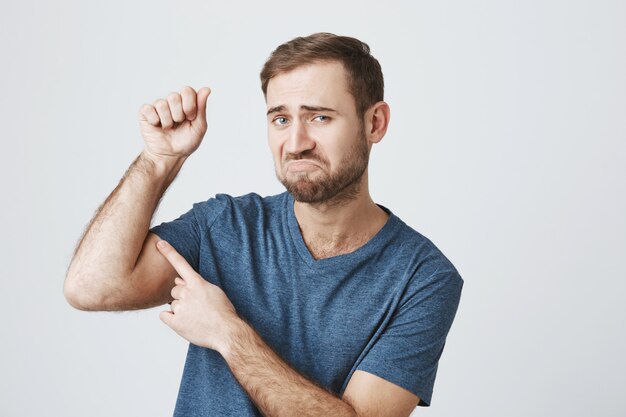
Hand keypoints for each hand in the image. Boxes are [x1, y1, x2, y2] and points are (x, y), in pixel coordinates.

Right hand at [138, 86, 210, 162]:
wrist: (170, 156)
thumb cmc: (186, 142)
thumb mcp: (199, 126)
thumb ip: (202, 107)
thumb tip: (206, 89)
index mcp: (186, 103)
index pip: (187, 90)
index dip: (190, 105)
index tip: (191, 118)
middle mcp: (172, 102)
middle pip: (174, 96)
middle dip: (178, 115)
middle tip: (178, 124)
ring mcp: (158, 106)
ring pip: (161, 104)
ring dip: (167, 121)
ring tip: (168, 128)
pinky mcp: (145, 113)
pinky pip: (148, 109)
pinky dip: (154, 120)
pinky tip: (157, 126)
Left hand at [156, 239, 240, 353]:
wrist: (226, 332)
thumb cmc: (223, 312)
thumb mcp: (214, 291)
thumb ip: (196, 284)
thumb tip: (178, 281)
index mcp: (197, 283)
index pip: (181, 264)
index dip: (169, 252)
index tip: (160, 243)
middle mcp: (187, 293)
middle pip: (174, 291)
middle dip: (182, 297)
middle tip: (195, 306)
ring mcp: (180, 307)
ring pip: (172, 304)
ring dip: (180, 309)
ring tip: (195, 317)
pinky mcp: (175, 322)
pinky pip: (165, 315)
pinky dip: (171, 319)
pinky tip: (185, 323)